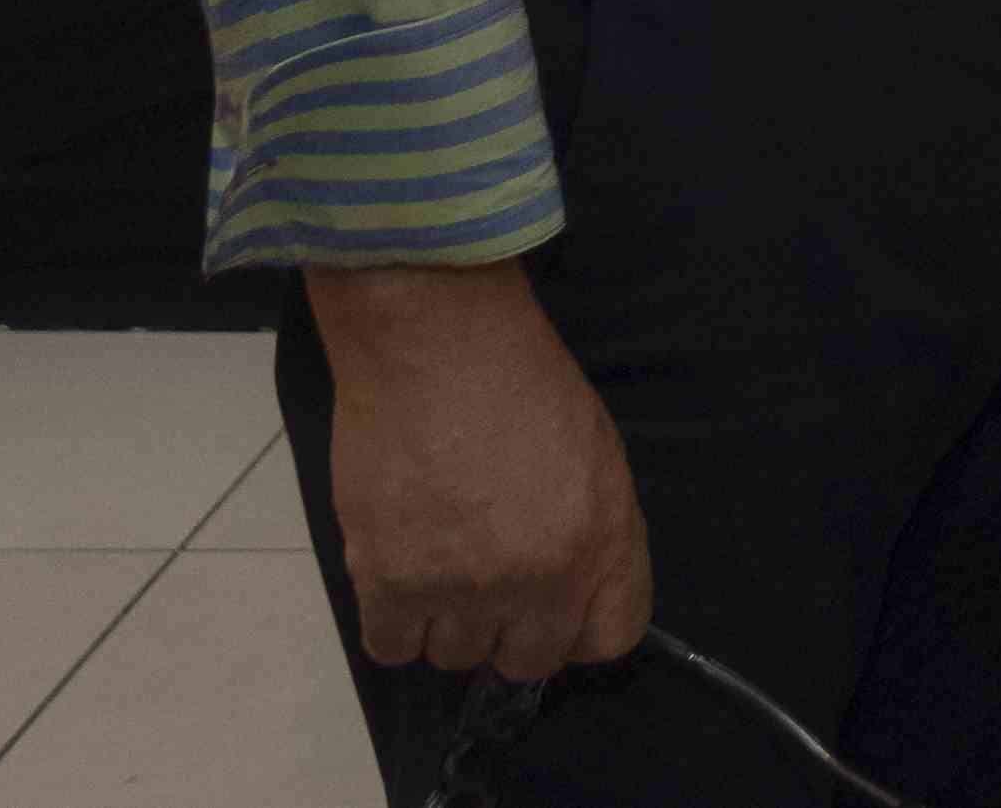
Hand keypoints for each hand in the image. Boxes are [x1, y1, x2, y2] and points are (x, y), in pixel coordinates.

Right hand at [306, 262, 652, 680]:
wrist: (436, 341)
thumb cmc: (520, 380)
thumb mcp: (595, 454)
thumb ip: (596, 534)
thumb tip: (577, 595)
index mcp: (601, 539)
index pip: (610, 639)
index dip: (580, 629)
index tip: (555, 611)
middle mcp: (539, 576)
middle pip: (528, 659)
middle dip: (511, 629)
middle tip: (487, 581)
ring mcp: (462, 586)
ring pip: (455, 656)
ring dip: (447, 621)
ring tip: (437, 561)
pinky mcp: (390, 579)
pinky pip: (391, 647)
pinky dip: (394, 622)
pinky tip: (398, 575)